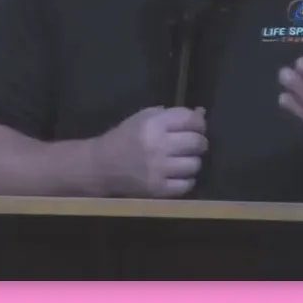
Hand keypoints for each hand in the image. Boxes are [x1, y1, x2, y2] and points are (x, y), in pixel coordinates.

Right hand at [93, 106, 207, 197]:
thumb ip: (173, 114)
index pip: (191, 120)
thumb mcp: (144, 118)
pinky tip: (178, 175)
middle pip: (197, 142)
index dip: (199, 123)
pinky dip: (186, 180)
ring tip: (183, 160)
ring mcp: (158, 169)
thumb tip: (201, 113)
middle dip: (199, 142)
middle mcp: (158, 146)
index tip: (197, 127)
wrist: (101, 166)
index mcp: (154, 124)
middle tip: (194, 145)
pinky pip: (186, 185)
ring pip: (195, 164)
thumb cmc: (125, 138)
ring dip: (193, 162)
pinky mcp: (158, 189)